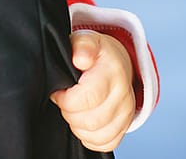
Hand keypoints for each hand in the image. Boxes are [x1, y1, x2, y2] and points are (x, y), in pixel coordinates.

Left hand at [50, 30, 135, 151]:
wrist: (116, 63)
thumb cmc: (95, 54)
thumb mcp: (86, 40)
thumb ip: (82, 45)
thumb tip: (80, 58)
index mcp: (112, 71)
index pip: (88, 98)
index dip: (66, 99)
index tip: (59, 92)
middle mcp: (123, 93)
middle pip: (91, 120)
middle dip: (70, 113)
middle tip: (65, 101)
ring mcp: (126, 112)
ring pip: (97, 134)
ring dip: (78, 126)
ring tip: (73, 110)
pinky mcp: (124, 126)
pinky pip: (105, 143)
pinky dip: (89, 138)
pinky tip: (83, 122)